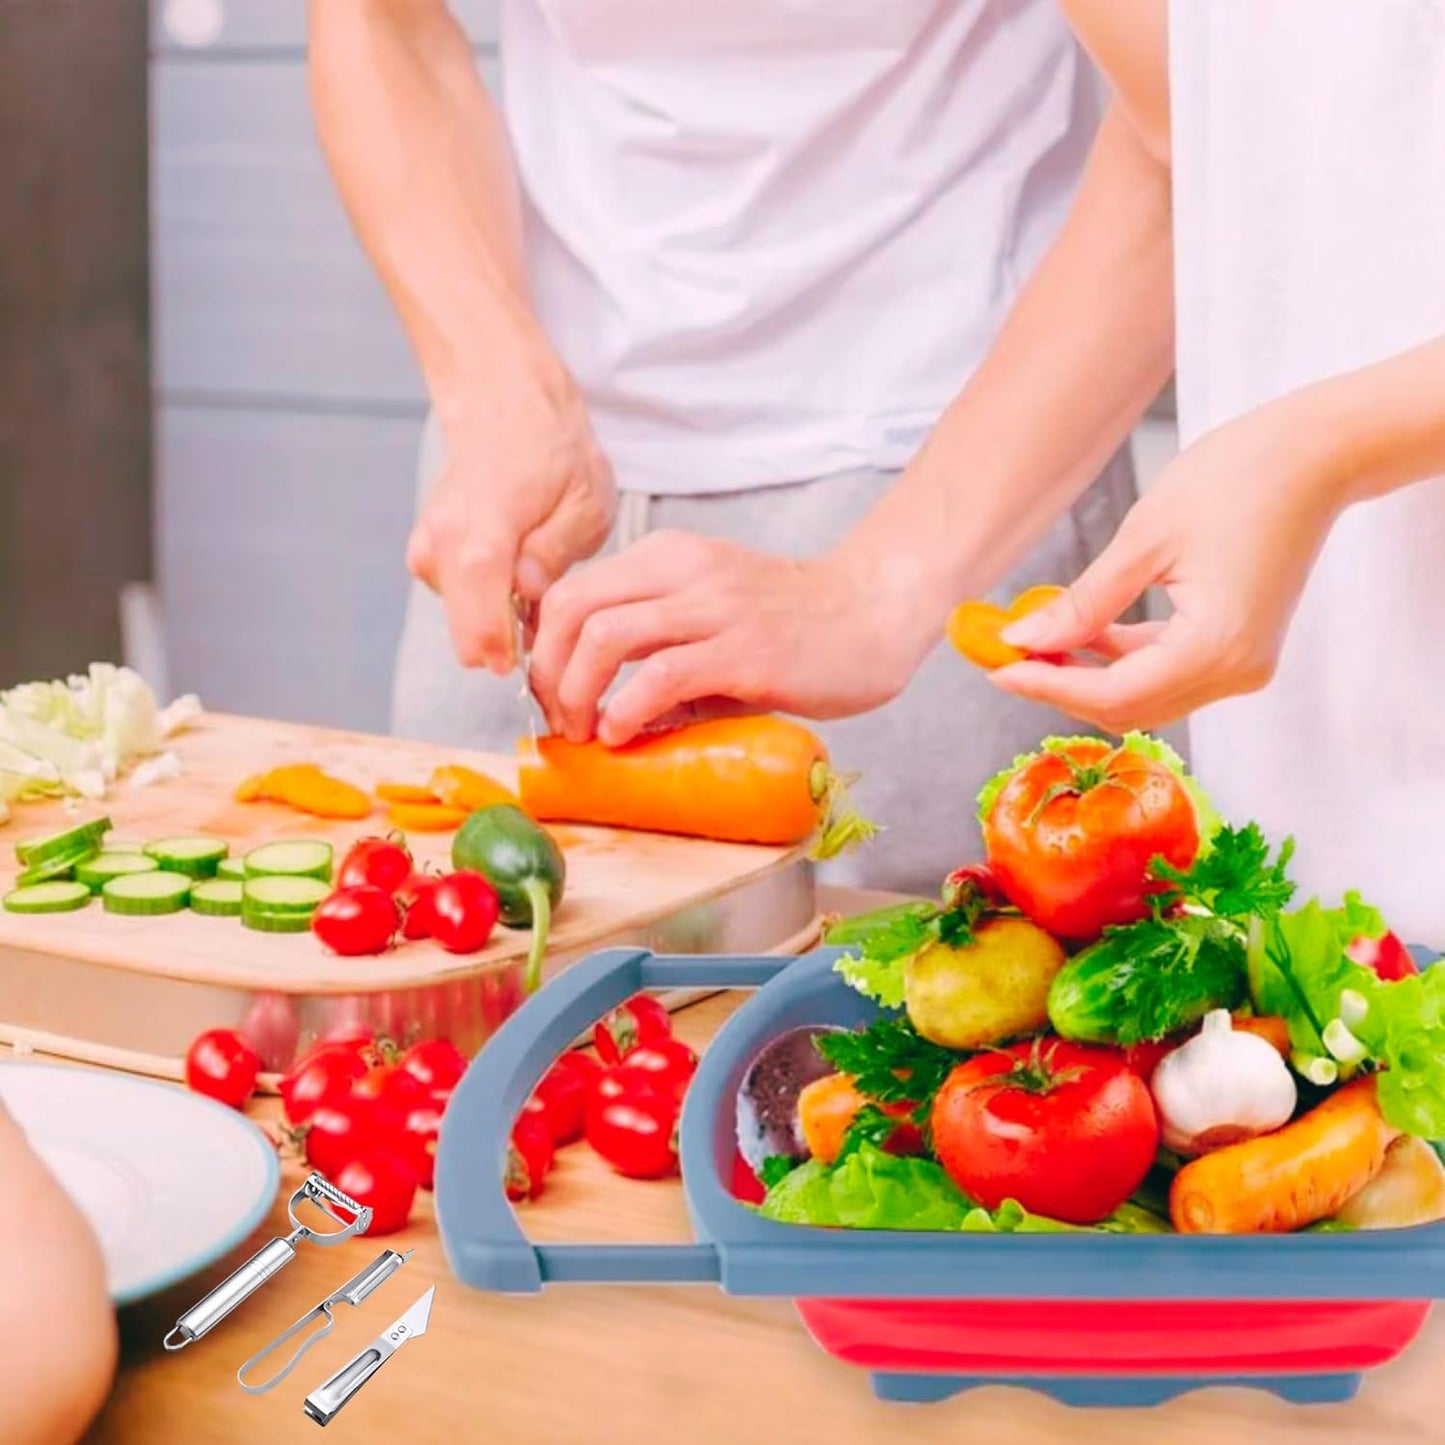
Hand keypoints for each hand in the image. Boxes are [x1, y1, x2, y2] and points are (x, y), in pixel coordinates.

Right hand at [406, 361, 615, 673]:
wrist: (505, 408)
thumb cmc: (553, 453)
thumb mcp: (584, 502)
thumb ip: (555, 553)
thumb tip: (528, 594)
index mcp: (482, 529)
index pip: (480, 614)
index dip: (508, 652)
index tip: (537, 667)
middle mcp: (440, 542)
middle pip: (467, 632)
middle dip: (511, 642)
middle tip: (556, 624)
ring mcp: (427, 549)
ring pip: (466, 621)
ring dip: (503, 619)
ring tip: (542, 581)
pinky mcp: (427, 556)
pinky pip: (461, 602)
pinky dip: (490, 601)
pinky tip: (519, 571)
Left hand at [528, 533, 928, 744]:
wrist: (874, 615)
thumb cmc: (794, 624)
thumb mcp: (712, 613)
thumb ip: (660, 643)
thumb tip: (605, 705)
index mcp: (668, 558)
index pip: (572, 591)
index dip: (544, 648)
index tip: (551, 694)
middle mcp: (684, 571)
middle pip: (573, 609)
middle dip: (548, 673)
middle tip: (560, 719)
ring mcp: (715, 608)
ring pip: (606, 636)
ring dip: (578, 694)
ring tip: (588, 731)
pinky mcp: (744, 651)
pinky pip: (660, 676)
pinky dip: (626, 710)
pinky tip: (625, 733)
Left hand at [988, 404, 1346, 731]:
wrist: (1317, 455)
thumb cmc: (1238, 478)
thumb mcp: (1144, 540)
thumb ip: (1083, 603)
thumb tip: (1023, 642)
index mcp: (1215, 647)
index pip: (1112, 693)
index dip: (1047, 687)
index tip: (997, 669)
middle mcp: (1236, 672)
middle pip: (1128, 707)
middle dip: (1062, 687)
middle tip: (1008, 657)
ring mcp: (1244, 667)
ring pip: (1146, 697)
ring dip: (1089, 677)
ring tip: (1037, 643)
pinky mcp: (1242, 651)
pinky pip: (1168, 673)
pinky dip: (1123, 661)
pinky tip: (1084, 633)